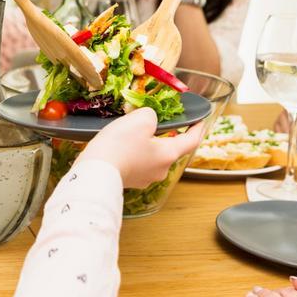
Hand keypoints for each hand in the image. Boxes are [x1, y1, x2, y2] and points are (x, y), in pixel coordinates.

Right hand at [81, 108, 203, 187]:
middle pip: (170, 149)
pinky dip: (135, 153)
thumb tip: (150, 121)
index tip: (200, 120)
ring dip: (148, 145)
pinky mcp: (130, 181)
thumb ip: (152, 115)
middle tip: (160, 122)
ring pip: (153, 157)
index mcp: (169, 154)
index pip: (191, 141)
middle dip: (167, 135)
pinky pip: (138, 163)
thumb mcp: (140, 118)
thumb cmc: (120, 145)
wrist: (96, 172)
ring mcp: (145, 178)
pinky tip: (123, 146)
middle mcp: (161, 170)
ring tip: (135, 133)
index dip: (197, 128)